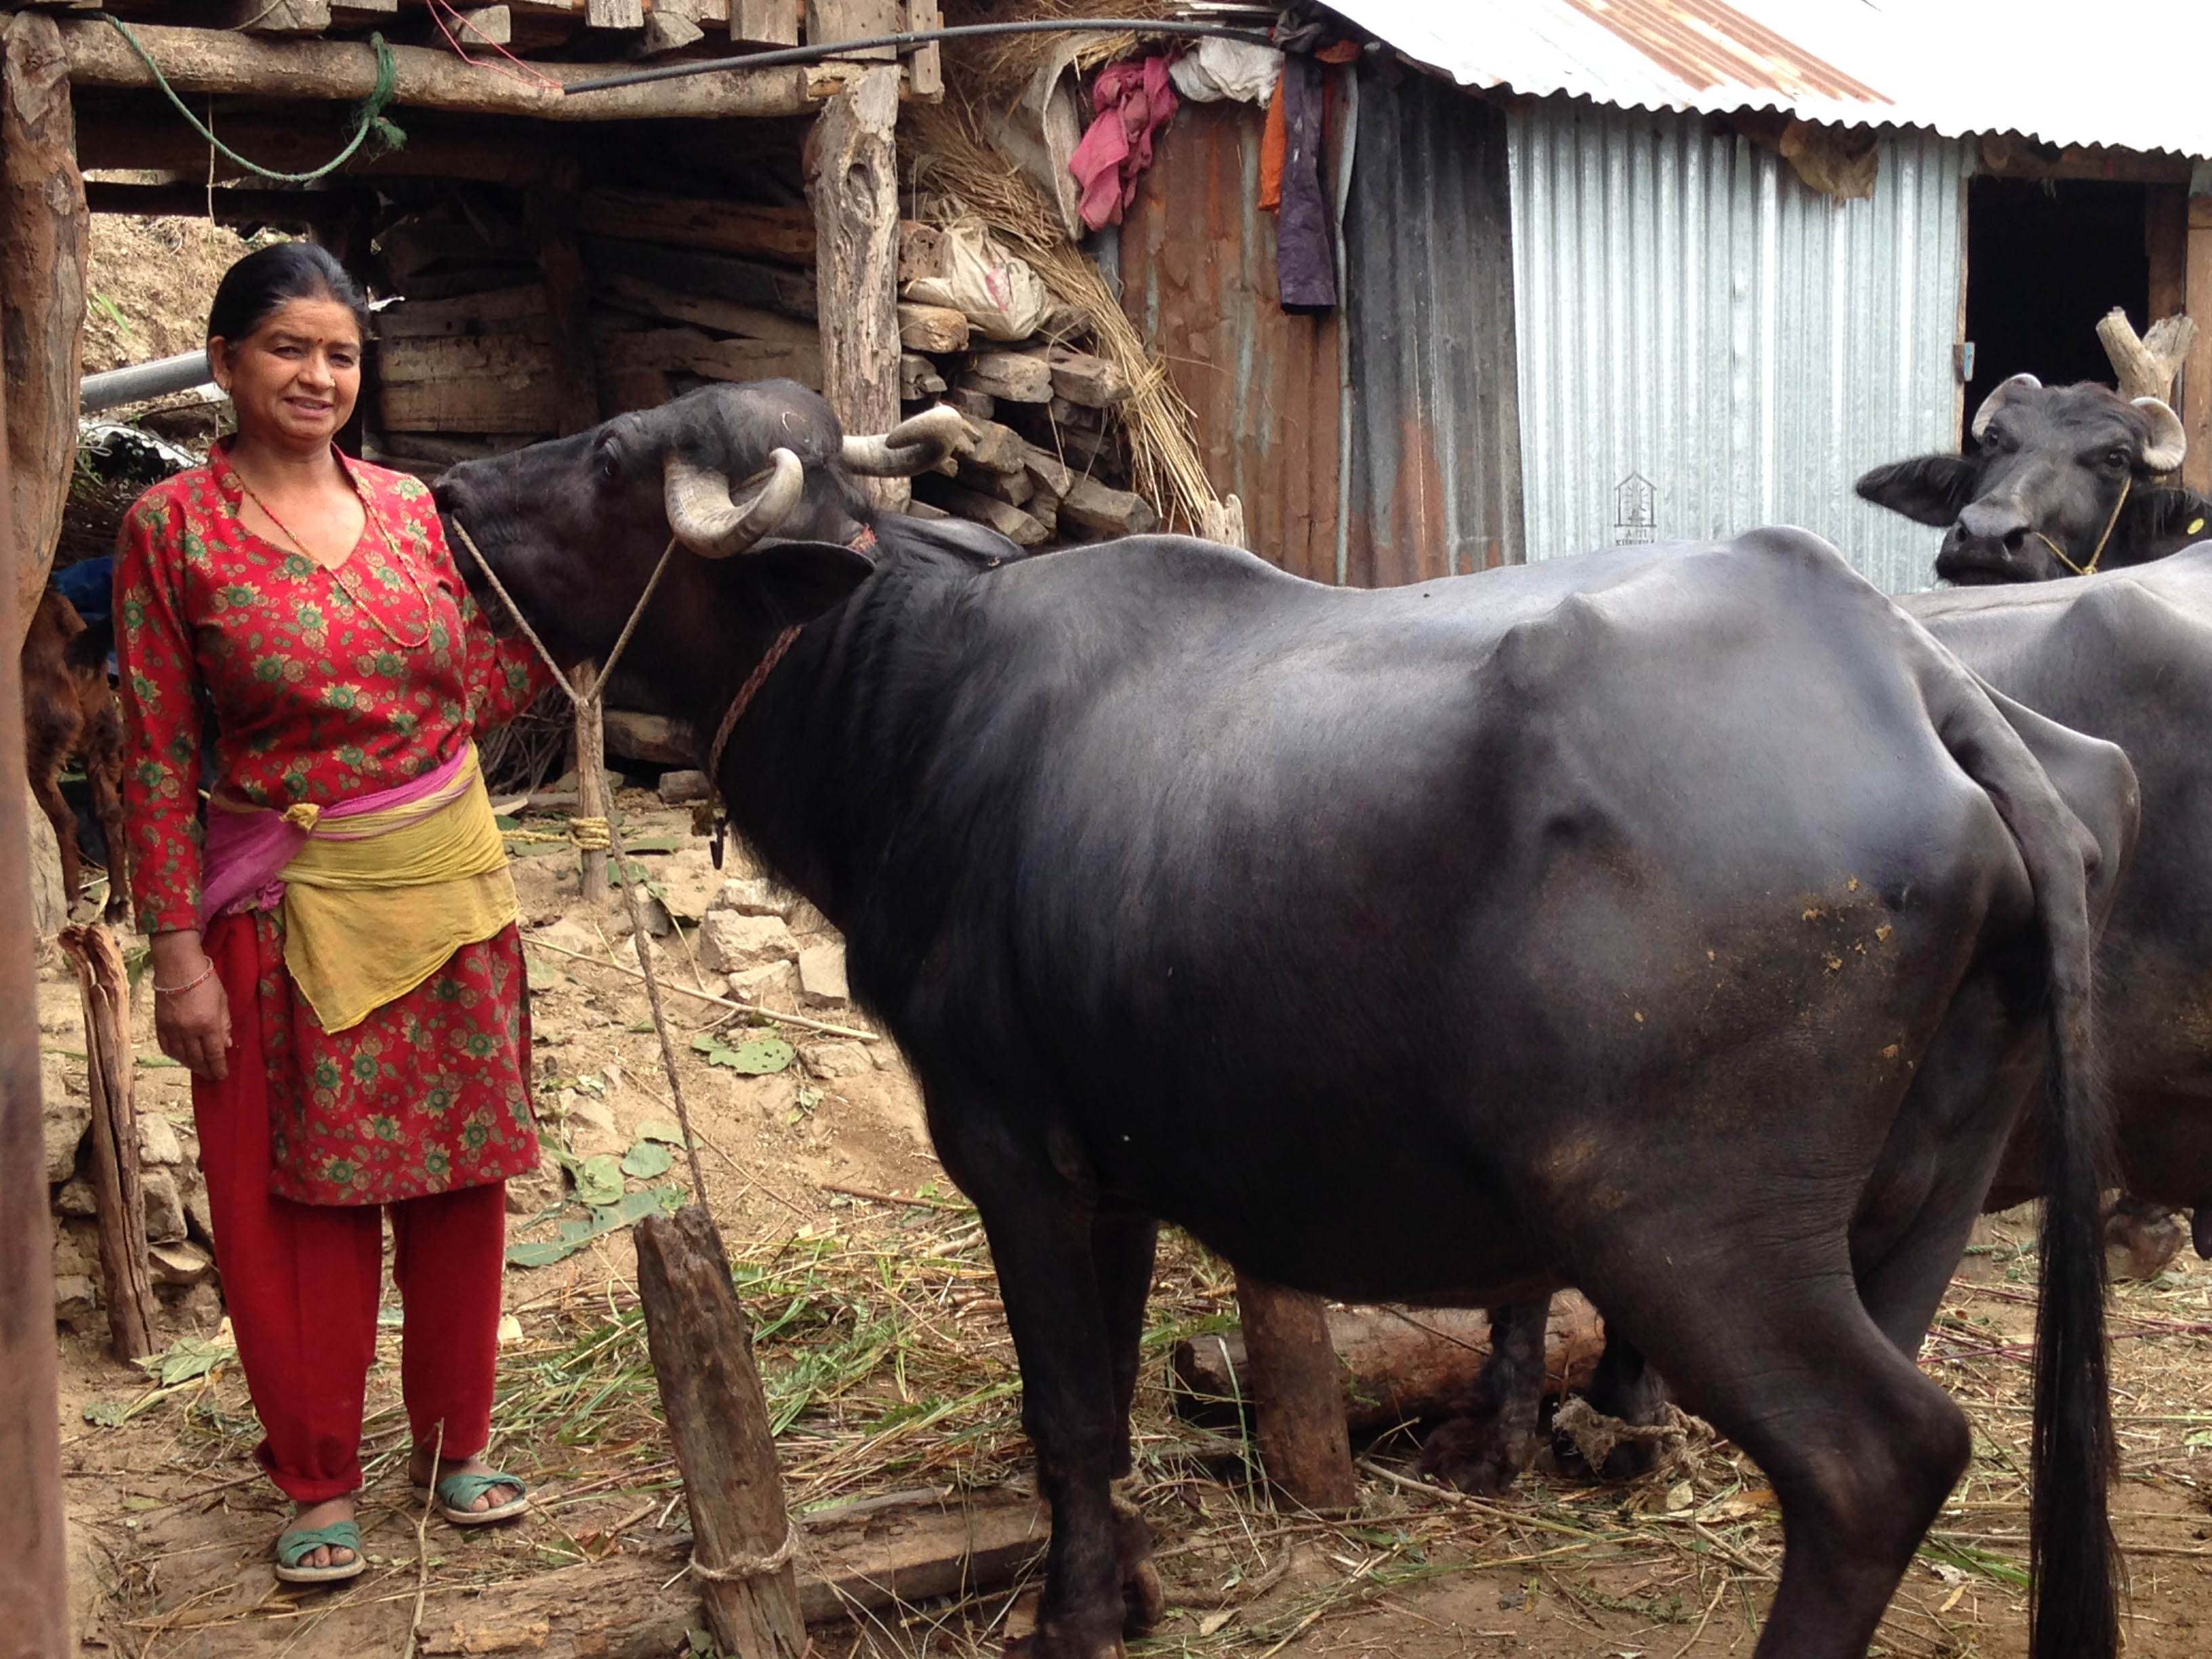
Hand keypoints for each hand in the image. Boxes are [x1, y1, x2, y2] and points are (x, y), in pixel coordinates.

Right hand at [151, 932, 231, 1081]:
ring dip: (191, 1065)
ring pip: (181, 1056)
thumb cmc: (206, 981)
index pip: (214, 1054)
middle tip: (211, 1076)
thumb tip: (227, 1045)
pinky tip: (181, 1058)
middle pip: (197, 1059)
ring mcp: (172, 1029)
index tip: (222, 1076)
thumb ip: (225, 1024)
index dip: (218, 1068)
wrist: (177, 967)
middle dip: (206, 1070)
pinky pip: (166, 1047)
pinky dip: (175, 1055)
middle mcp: (189, 1031)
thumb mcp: (222, 1001)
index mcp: (208, 1024)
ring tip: (198, 1069)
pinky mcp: (160, 1025)